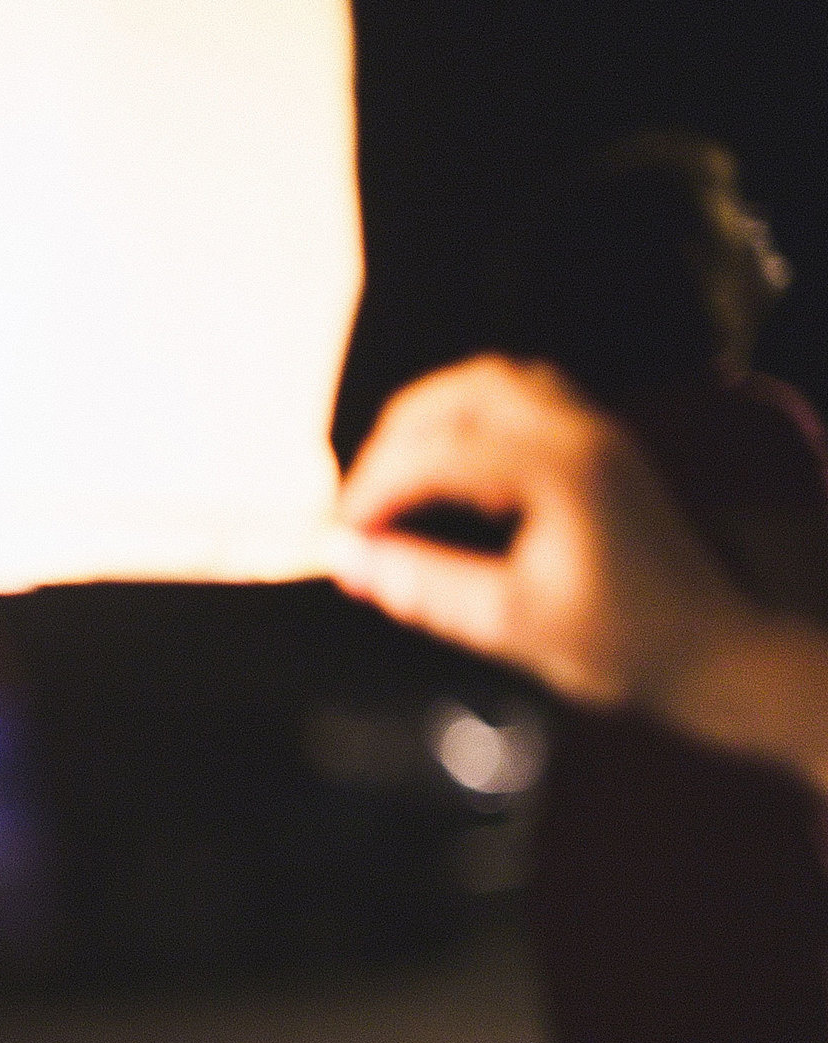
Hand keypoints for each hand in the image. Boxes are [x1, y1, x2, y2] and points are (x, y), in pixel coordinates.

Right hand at [334, 355, 754, 713]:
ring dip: (432, 418)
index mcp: (558, 468)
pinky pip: (522, 398)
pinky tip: (451, 469)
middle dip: (395, 440)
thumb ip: (424, 586)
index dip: (374, 488)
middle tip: (360, 501)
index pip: (439, 451)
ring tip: (394, 476)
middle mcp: (578, 430)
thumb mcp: (511, 624)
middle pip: (463, 392)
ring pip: (493, 383)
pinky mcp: (599, 444)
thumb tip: (346, 560)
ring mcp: (594, 429)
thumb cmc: (618, 645)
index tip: (340, 536)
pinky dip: (470, 419)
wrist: (712, 651)